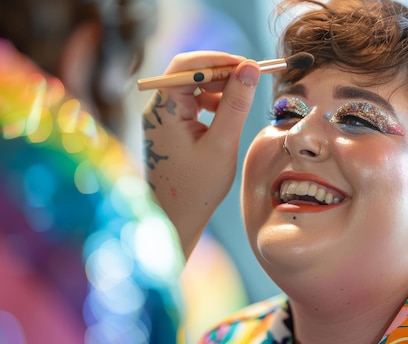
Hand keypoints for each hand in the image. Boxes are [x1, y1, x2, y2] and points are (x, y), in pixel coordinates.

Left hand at [142, 51, 260, 258]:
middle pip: (188, 73)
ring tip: (240, 100)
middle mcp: (157, 109)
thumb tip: (250, 69)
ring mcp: (162, 119)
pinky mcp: (169, 128)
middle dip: (220, 73)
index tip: (247, 65)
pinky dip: (210, 103)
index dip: (217, 60)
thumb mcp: (222, 144)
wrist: (174, 219)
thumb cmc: (196, 188)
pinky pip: (190, 103)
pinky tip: (226, 115)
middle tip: (250, 79)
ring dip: (217, 88)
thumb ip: (236, 104)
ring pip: (191, 87)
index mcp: (163, 110)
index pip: (186, 66)